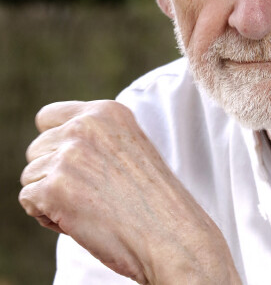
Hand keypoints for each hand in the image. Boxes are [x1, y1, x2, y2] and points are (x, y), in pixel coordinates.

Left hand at [19, 100, 240, 283]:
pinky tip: (78, 220)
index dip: (54, 142)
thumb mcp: (129, 146)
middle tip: (88, 192)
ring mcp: (69, 154)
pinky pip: (29, 199)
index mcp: (106, 111)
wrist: (169, 230)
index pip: (48, 116)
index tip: (72, 164)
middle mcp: (85, 125)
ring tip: (87, 207)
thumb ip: (94, 137)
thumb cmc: (152, 196)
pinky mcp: (54, 186)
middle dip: (52, 172)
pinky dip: (46, 216)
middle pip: (36, 148)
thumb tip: (53, 147)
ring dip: (50, 196)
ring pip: (31, 175)